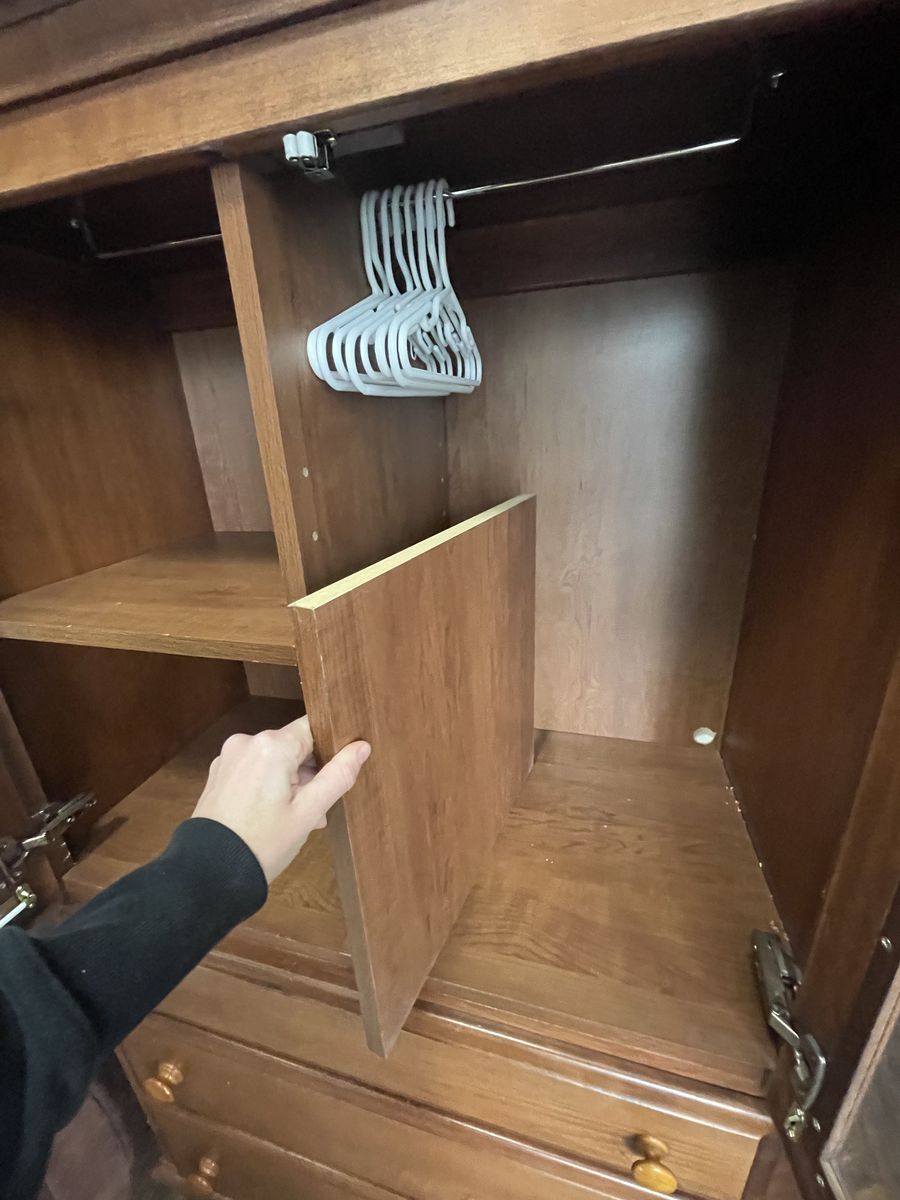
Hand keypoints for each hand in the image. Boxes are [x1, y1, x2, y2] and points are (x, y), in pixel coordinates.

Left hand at [191, 716, 369, 882]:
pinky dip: (268, 787)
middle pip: (293, 746)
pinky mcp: (219, 774)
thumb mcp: (308, 812)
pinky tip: (274, 818)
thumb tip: (361, 747)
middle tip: (317, 810)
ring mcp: (229, 758)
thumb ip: (338, 775)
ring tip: (296, 821)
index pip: (313, 728)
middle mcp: (247, 742)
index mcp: (271, 746)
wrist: (208, 873)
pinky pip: (254, 771)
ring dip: (291, 783)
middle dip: (310, 773)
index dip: (331, 748)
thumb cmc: (263, 843)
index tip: (338, 773)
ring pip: (274, 761)